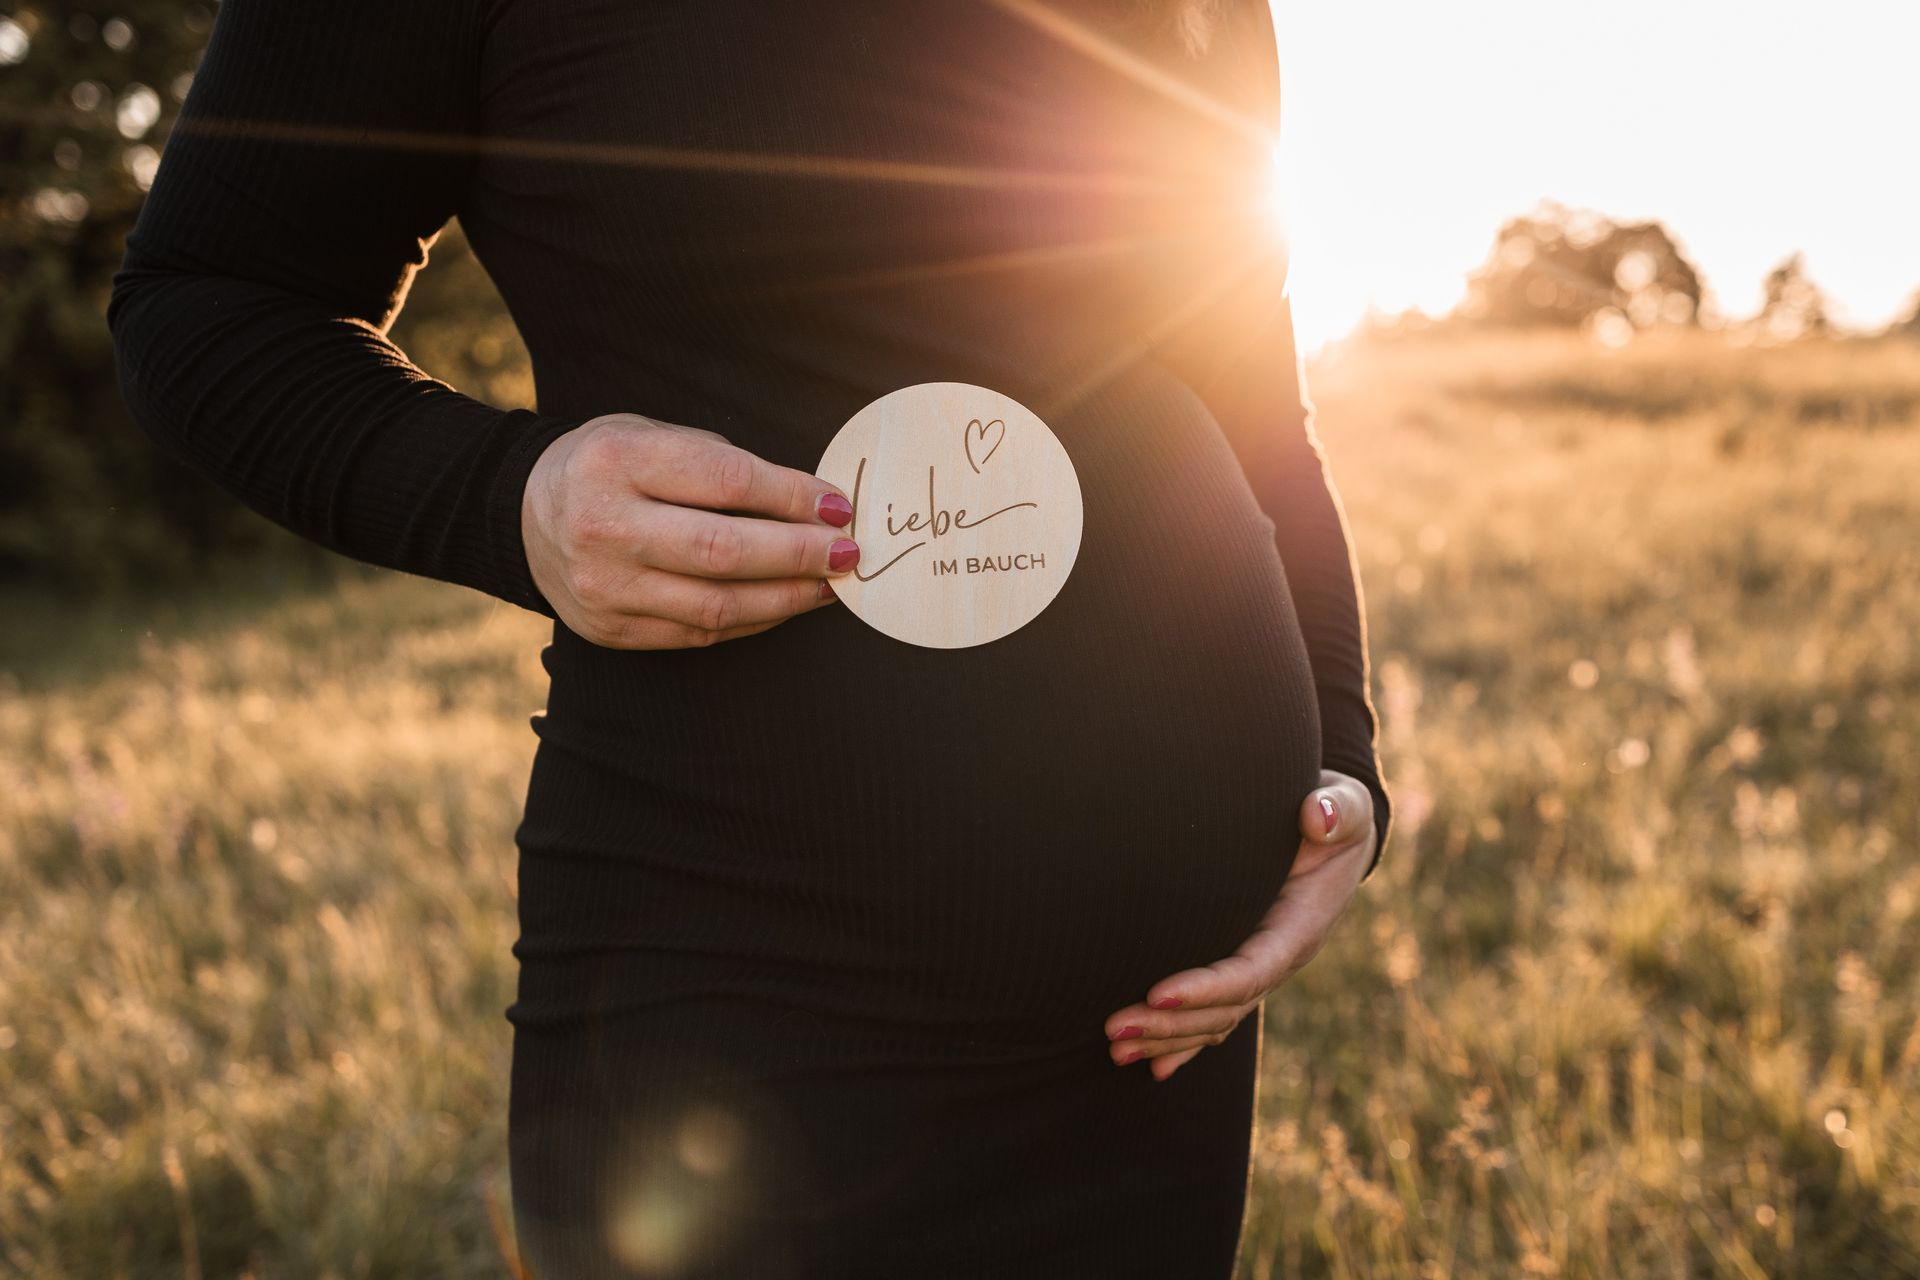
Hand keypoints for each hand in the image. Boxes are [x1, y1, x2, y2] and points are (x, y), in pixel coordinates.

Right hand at [522, 413, 859, 647]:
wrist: (525, 515)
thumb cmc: (609, 466)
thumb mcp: (652, 435)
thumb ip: (721, 465)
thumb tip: (810, 503)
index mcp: (618, 462)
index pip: (725, 482)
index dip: (792, 498)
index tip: (837, 507)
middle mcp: (605, 527)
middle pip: (723, 551)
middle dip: (799, 555)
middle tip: (846, 553)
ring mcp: (605, 587)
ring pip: (717, 606)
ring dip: (786, 598)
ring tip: (827, 584)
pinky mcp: (612, 630)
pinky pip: (700, 634)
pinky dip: (752, 621)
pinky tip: (782, 604)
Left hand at [1102, 769, 1376, 1080]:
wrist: (1337, 834)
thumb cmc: (1336, 816)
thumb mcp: (1345, 807)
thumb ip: (1339, 810)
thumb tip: (1319, 815)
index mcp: (1299, 928)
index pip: (1250, 970)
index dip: (1205, 988)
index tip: (1156, 992)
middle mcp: (1279, 959)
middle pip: (1223, 1008)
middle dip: (1169, 1024)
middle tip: (1113, 1027)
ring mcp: (1260, 969)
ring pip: (1213, 1020)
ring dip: (1164, 1038)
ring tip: (1113, 1047)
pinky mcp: (1242, 966)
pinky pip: (1213, 1015)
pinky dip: (1183, 1043)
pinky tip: (1151, 1065)